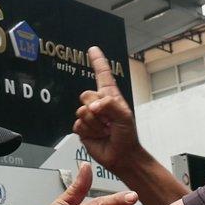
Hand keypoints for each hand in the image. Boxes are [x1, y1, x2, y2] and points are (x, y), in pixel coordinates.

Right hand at [74, 46, 144, 172]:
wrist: (121, 155)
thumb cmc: (126, 135)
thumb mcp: (124, 116)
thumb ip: (110, 105)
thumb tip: (93, 106)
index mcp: (110, 96)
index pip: (102, 75)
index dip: (97, 61)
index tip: (93, 49)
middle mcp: (98, 104)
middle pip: (85, 94)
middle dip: (97, 109)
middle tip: (108, 121)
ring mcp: (89, 116)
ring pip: (81, 112)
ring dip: (95, 124)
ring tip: (105, 131)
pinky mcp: (82, 129)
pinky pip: (78, 125)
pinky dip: (89, 132)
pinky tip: (98, 136)